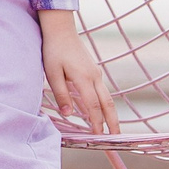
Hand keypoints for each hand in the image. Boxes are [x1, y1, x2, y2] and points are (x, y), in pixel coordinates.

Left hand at [39, 9, 118, 134]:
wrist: (61, 30)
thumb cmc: (54, 51)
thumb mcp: (52, 73)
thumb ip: (61, 94)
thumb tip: (69, 114)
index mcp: (84, 78)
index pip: (93, 105)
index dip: (97, 122)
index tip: (99, 136)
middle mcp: (94, 76)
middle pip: (107, 103)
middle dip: (112, 121)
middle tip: (116, 138)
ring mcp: (96, 73)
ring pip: (107, 97)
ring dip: (110, 114)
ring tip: (112, 129)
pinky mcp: (94, 72)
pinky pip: (101, 91)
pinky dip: (104, 104)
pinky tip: (101, 112)